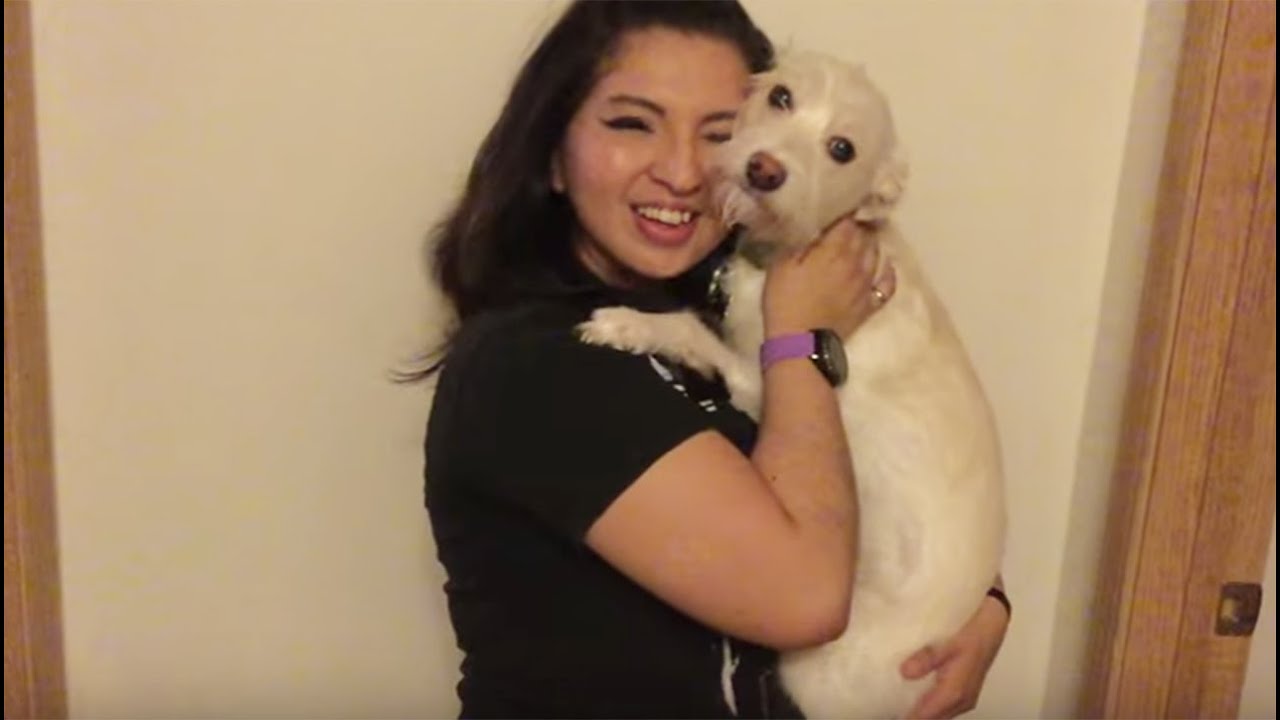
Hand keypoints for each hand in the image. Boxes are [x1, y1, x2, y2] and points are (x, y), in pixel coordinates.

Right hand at [762, 217, 895, 339]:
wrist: (800, 343)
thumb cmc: (785, 301)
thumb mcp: (781, 264)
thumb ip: (799, 241)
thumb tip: (811, 224)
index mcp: (834, 249)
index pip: (848, 220)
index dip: (845, 210)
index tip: (839, 205)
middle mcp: (856, 262)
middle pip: (865, 235)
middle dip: (859, 224)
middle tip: (850, 220)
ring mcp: (866, 284)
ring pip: (876, 254)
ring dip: (870, 243)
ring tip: (862, 238)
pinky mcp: (869, 304)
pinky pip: (887, 283)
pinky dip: (887, 271)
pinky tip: (883, 265)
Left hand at [900, 595, 1009, 718]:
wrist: (993, 623)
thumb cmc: (972, 632)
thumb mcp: (949, 642)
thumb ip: (928, 658)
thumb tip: (904, 673)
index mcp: (955, 693)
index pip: (925, 716)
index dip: (907, 715)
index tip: (889, 708)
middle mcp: (961, 701)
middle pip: (932, 718)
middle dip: (911, 713)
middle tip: (889, 704)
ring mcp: (964, 698)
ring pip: (939, 714)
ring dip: (921, 710)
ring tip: (897, 699)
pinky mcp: (964, 691)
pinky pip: (944, 705)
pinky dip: (929, 703)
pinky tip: (914, 692)